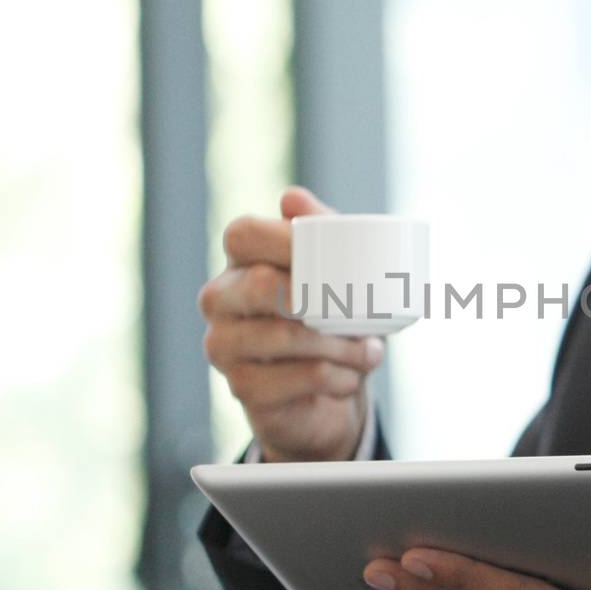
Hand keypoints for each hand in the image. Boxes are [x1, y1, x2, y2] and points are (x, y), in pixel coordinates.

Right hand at [200, 186, 384, 461]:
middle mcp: (220, 300)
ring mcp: (224, 346)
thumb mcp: (335, 270)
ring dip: (342, 345)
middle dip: (322, 298)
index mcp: (239, 263)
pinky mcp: (241, 387)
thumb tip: (291, 198)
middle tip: (361, 311)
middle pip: (261, 284)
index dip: (287, 238)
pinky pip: (299, 377)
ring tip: (370, 350)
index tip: (335, 256)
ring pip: (287, 336)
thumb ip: (319, 229)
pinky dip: (337, 377)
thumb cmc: (331, 319)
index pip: (243, 234)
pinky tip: (350, 376)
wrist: (329, 391)